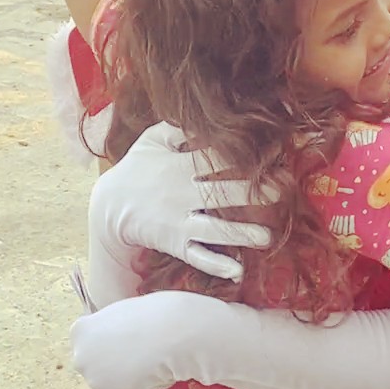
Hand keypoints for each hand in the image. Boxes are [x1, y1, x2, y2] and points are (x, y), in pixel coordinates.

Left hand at [69, 290, 220, 388]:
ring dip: (127, 378)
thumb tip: (117, 347)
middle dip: (112, 364)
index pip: (88, 342)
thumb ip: (109, 331)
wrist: (174, 333)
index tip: (124, 339)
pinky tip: (156, 374)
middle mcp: (81, 359)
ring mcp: (98, 382)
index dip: (107, 342)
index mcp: (80, 332)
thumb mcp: (121, 313)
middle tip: (137, 353)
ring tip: (151, 362)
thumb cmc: (152, 313)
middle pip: (95, 366)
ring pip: (112, 384)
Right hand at [92, 121, 273, 282]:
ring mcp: (179, 223)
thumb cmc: (136, 169)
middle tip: (279, 191)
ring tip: (266, 237)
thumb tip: (203, 117)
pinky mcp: (176, 245)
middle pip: (221, 194)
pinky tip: (238, 271)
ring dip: (241, 234)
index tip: (271, 155)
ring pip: (214, 231)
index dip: (243, 156)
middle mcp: (181, 196)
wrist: (109, 208)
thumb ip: (178, 128)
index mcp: (178, 168)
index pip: (215, 160)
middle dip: (252, 193)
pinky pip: (198, 257)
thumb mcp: (151, 141)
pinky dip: (217, 265)